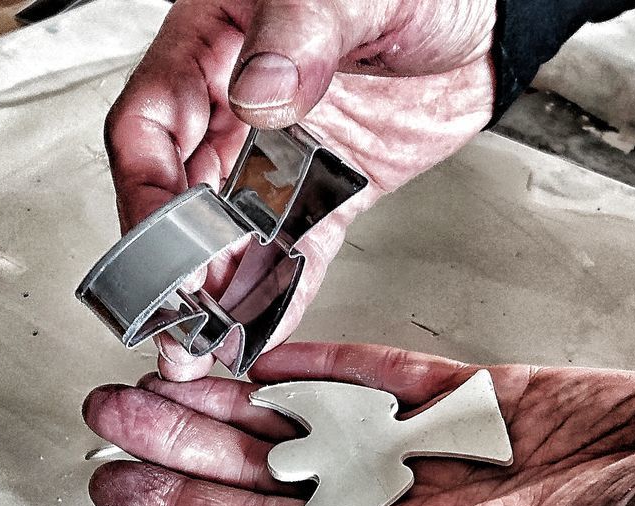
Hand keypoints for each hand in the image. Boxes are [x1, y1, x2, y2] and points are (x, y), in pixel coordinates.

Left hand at [82, 343, 634, 505]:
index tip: (125, 484)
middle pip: (279, 484)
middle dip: (192, 449)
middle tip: (121, 410)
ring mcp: (457, 457)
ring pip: (323, 427)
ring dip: (246, 402)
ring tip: (174, 371)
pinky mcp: (497, 403)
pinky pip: (397, 380)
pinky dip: (336, 365)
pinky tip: (283, 356)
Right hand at [105, 0, 495, 379]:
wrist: (489, 17)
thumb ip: (300, 36)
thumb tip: (257, 92)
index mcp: (216, 44)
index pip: (151, 125)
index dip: (145, 190)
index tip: (154, 245)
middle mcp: (240, 103)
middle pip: (183, 192)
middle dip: (173, 264)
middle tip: (171, 322)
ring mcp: (286, 150)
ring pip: (234, 229)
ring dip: (218, 288)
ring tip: (205, 343)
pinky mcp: (332, 185)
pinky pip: (298, 244)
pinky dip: (281, 288)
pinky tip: (263, 326)